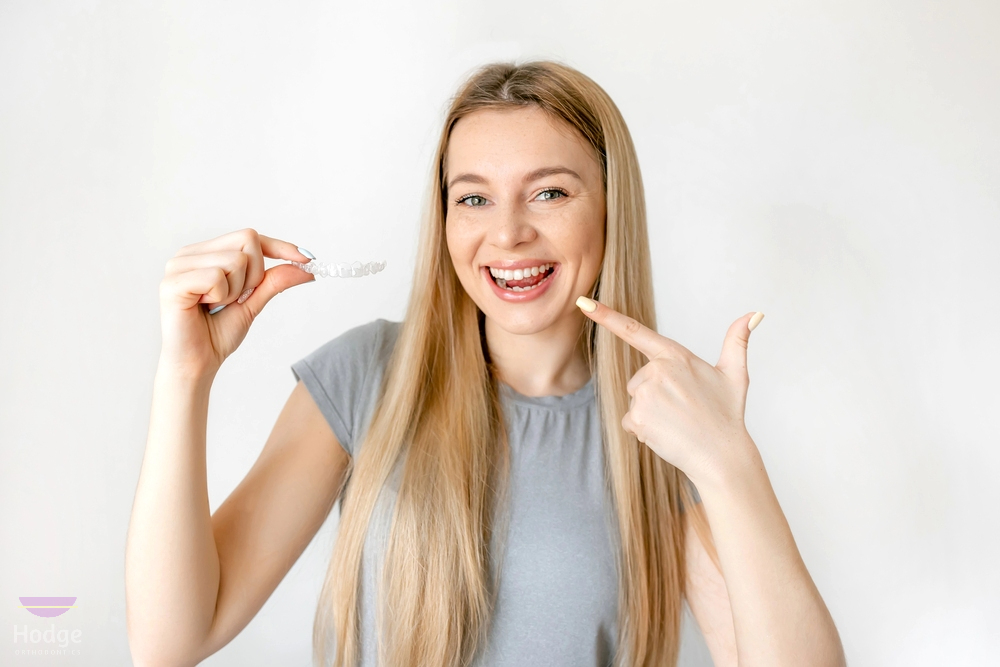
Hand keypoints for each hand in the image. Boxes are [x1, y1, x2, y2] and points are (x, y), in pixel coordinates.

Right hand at [158, 228, 315, 376]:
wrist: (197, 364)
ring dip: (236, 290)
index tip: (307, 259)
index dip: (280, 246)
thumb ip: (273, 281)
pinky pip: (215, 277)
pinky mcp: (172, 282)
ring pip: (235, 260)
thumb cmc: (217, 334)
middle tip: (235, 299)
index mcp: (206, 253)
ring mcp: (178, 265)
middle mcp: (190, 253)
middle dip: (255, 275)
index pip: (249, 236)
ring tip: (216, 306)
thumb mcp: (253, 303)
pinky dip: (220, 296)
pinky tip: (204, 308)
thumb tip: (305, 267)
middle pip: (247, 240)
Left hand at [577, 297, 763, 485]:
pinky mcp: (637, 416)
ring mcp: (645, 394)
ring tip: (676, 422)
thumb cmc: (727, 415)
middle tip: (682, 409)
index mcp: (675, 356)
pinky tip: (666, 434)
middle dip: (654, 395)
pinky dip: (644, 430)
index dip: (606, 316)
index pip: (634, 331)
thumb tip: (755, 313)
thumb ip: (738, 341)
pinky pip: (630, 422)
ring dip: (649, 414)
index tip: (583, 303)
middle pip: (638, 380)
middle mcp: (657, 371)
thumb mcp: (735, 374)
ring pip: (635, 402)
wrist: (722, 455)